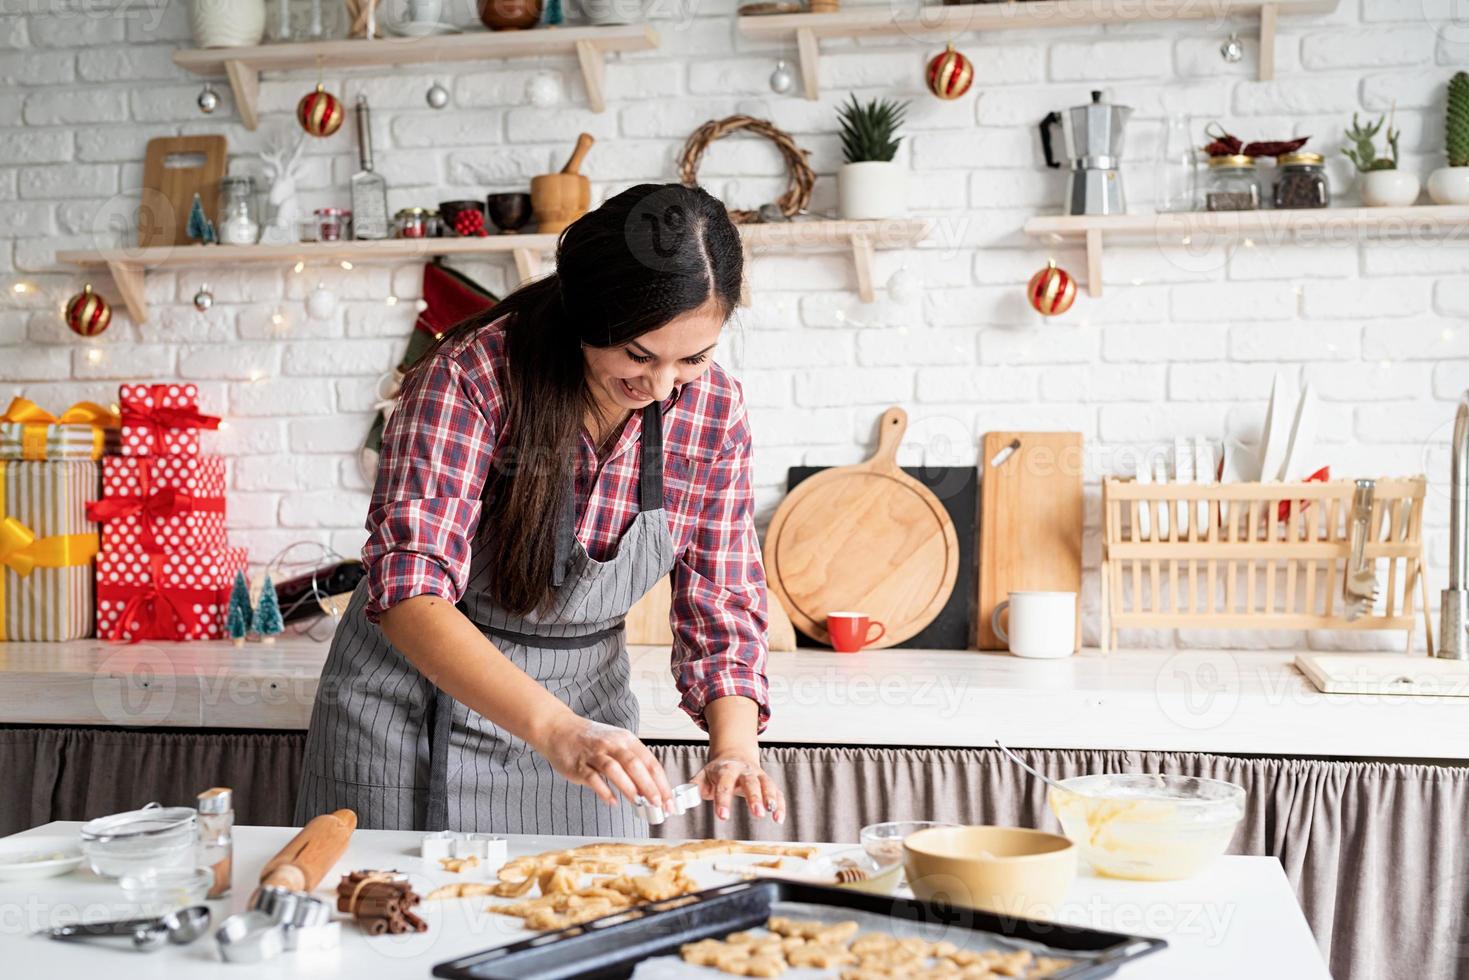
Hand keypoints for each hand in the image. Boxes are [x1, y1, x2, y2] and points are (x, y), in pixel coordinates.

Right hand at [534, 714, 675, 811]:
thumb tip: (650, 790)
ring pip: (615, 769)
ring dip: (629, 787)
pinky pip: (593, 778)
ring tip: (639, 803)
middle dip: (649, 786)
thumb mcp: (616, 744)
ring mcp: (595, 754)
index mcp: (626, 740)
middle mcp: (612, 744)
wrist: (559, 729)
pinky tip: (612, 801)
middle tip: (658, 804)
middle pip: (635, 765)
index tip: (669, 801)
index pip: (650, 762)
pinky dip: (603, 790)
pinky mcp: (579, 764)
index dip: (662, 783)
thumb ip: (632, 764)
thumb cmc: (591, 740)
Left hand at [693, 751, 784, 823]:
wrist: (735, 754)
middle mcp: (745, 771)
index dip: (723, 800)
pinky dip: (780, 805)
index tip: (723, 816)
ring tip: (770, 812)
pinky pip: (777, 792)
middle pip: (751, 783)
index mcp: (727, 769)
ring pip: (767, 785)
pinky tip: (779, 818)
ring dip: (770, 798)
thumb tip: (682, 800)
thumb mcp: (703, 775)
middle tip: (757, 814)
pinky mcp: (767, 782)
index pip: (724, 784)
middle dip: (754, 798)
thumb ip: (694, 787)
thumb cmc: (718, 770)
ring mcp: (758, 775)